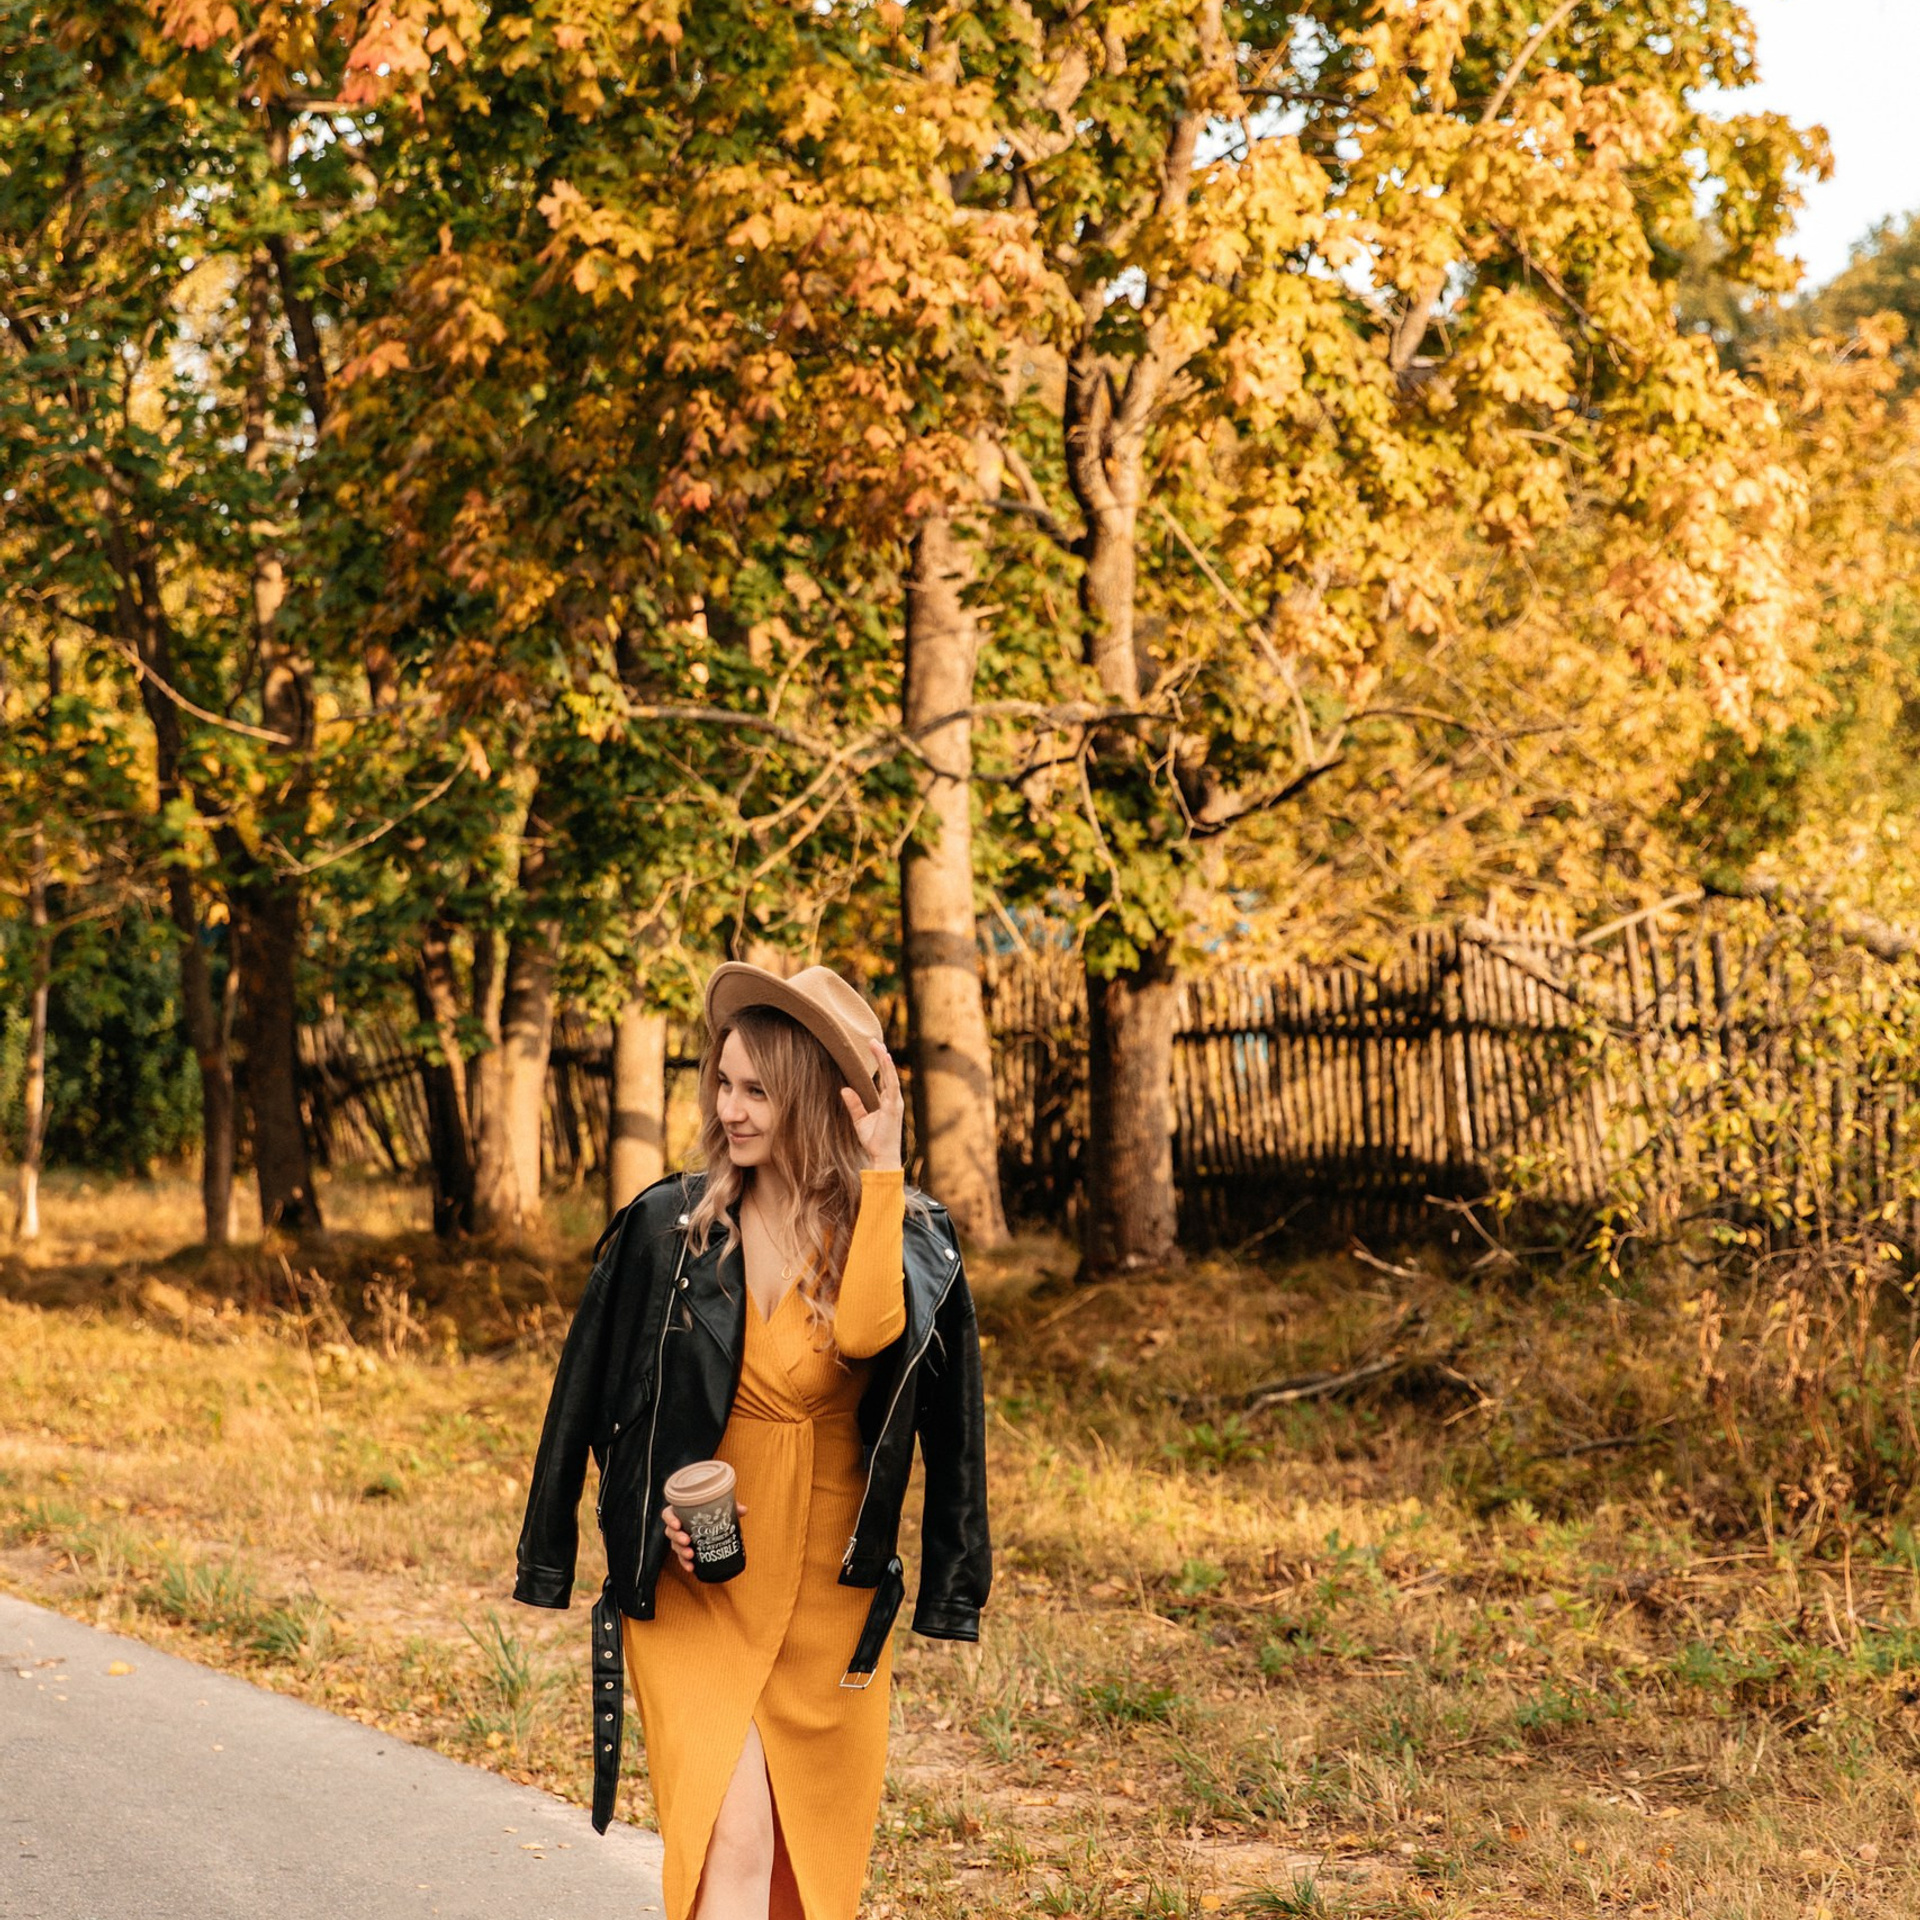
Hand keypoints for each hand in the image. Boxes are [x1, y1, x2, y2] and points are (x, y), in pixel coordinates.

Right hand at [662, 1502, 747, 1576]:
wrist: (711, 1521)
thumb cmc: (711, 1510)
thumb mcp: (719, 1506)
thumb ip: (730, 1506)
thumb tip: (744, 1510)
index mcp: (680, 1511)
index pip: (668, 1514)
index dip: (670, 1519)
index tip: (677, 1524)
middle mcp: (677, 1525)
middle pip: (670, 1532)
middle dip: (677, 1537)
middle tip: (687, 1541)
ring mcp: (679, 1539)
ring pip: (674, 1546)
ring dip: (681, 1551)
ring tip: (691, 1555)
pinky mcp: (685, 1549)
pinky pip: (682, 1557)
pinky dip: (685, 1563)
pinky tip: (691, 1568)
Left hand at [842, 1036, 904, 1171]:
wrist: (882, 1156)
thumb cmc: (874, 1141)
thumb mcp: (860, 1120)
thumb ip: (854, 1104)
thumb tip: (844, 1089)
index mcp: (887, 1101)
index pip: (884, 1077)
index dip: (880, 1062)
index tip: (874, 1048)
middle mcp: (893, 1099)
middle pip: (888, 1072)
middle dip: (882, 1056)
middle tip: (873, 1040)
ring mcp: (895, 1102)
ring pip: (891, 1075)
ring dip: (884, 1059)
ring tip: (877, 1045)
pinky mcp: (893, 1107)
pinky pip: (892, 1085)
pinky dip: (889, 1071)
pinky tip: (885, 1059)